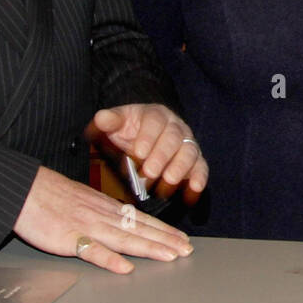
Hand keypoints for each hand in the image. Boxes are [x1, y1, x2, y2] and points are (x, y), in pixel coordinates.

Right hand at [13, 167, 193, 272]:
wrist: (23, 190)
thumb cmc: (51, 195)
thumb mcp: (85, 200)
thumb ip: (104, 213)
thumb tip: (124, 222)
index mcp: (106, 208)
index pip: (142, 220)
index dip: (164, 231)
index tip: (182, 240)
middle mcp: (102, 216)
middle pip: (140, 230)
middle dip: (166, 241)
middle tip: (187, 250)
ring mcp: (87, 227)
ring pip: (124, 239)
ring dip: (149, 248)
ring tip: (170, 256)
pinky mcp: (68, 238)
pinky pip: (92, 251)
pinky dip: (110, 259)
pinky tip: (125, 268)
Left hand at [87, 104, 207, 204]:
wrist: (140, 139)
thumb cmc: (127, 132)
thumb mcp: (115, 124)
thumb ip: (108, 121)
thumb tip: (102, 118)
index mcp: (155, 115)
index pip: (155, 122)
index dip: (148, 137)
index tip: (138, 152)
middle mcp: (175, 127)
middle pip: (173, 138)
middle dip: (162, 155)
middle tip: (149, 172)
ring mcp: (187, 143)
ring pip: (189, 151)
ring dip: (180, 167)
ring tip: (169, 180)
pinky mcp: (195, 160)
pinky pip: (201, 166)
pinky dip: (199, 177)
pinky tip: (194, 188)